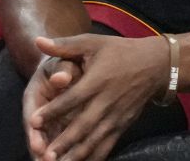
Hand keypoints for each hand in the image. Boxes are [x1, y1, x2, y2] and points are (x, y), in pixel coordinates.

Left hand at [29, 34, 169, 160]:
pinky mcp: (122, 126)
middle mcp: (106, 102)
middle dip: (64, 141)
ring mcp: (116, 117)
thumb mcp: (92, 42)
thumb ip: (64, 46)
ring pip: (94, 140)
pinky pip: (107, 145)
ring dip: (77, 154)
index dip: (53, 110)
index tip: (34, 121)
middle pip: (82, 125)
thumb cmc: (120, 52)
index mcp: (97, 80)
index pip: (72, 98)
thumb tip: (38, 41)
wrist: (155, 65)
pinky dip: (94, 157)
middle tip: (45, 154)